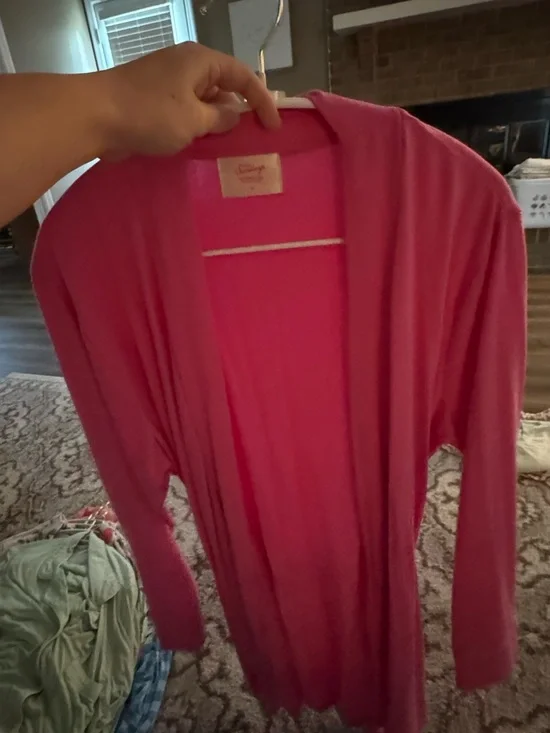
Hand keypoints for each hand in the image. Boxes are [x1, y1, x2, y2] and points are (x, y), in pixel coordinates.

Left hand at [98, 42, 280, 157]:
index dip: (261, 100)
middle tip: (252, 141)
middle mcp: (186, 67)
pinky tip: (202, 148)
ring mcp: (167, 84)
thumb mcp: (194, 120)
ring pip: (204, 102)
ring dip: (217, 124)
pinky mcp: (153, 102)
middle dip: (239, 112)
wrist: (95, 117)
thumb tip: (232, 116)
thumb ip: (220, 119)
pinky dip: (197, 128)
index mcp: (200, 61)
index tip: (273, 127)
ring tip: (230, 149)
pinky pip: (185, 113)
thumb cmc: (149, 114)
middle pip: (224, 87)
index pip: (242, 76)